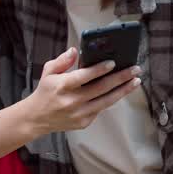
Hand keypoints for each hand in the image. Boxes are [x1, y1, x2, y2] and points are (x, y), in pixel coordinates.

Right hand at [24, 47, 141, 134]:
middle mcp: (72, 101)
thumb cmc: (45, 92)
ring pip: (106, 101)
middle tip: (135, 70)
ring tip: (136, 81)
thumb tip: (75, 50)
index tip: (113, 63)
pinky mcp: (84, 122)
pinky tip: (121, 90)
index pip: (83, 77)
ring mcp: (79, 114)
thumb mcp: (48, 72)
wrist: (37, 119)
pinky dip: (112, 99)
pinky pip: (101, 108)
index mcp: (62, 86)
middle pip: (101, 88)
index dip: (99, 70)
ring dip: (123, 90)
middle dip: (120, 78)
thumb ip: (62, 61)